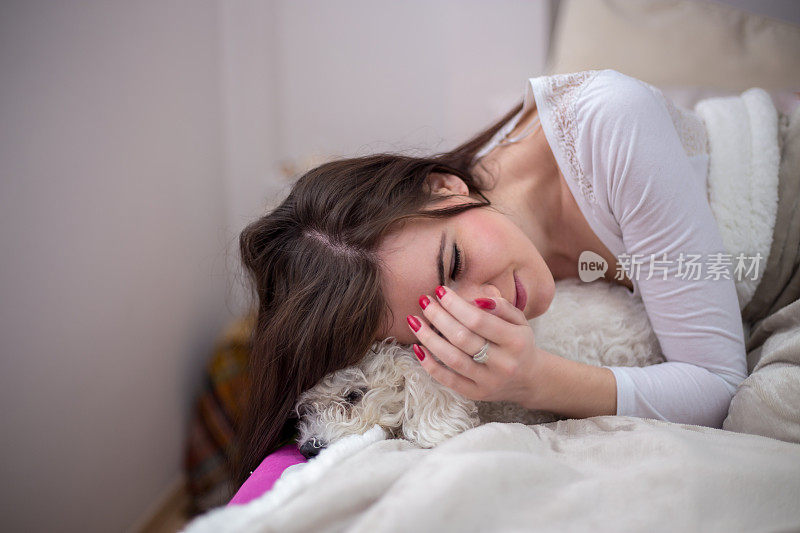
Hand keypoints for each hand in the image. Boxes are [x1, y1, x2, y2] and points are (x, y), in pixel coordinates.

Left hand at [406, 284, 543, 405]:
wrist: (530, 379)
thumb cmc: (519, 343)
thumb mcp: (519, 321)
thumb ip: (501, 306)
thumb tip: (475, 299)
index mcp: (515, 341)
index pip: (479, 320)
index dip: (455, 305)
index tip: (440, 291)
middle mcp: (503, 363)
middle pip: (462, 338)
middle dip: (438, 317)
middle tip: (424, 301)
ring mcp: (488, 381)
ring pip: (452, 359)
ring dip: (429, 338)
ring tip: (414, 321)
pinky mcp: (476, 394)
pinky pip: (448, 380)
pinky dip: (430, 364)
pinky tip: (418, 348)